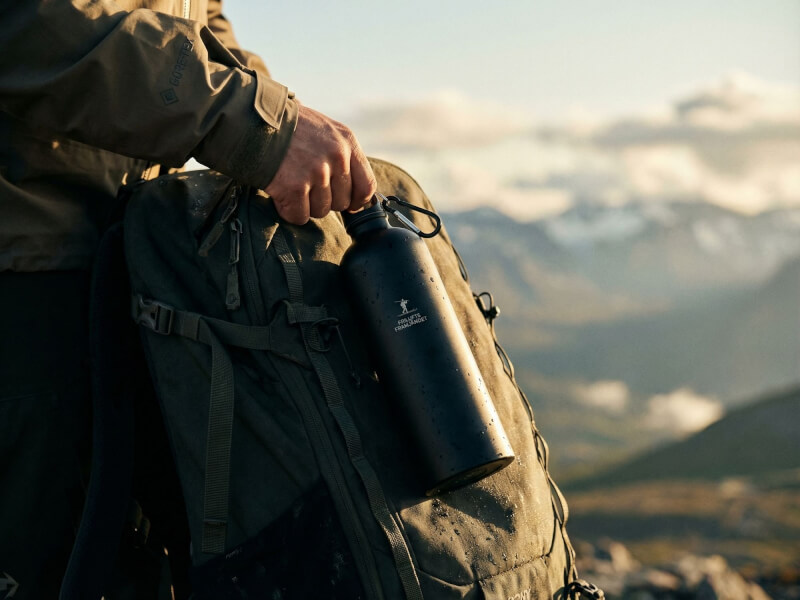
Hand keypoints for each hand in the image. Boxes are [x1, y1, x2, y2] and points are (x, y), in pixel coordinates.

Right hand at [265, 103, 375, 224]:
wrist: (253, 120)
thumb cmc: (289, 127)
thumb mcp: (325, 130)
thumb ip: (343, 156)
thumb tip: (359, 196)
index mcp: (347, 142)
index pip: (366, 185)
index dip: (357, 201)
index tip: (349, 205)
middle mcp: (336, 157)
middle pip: (341, 202)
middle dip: (324, 200)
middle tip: (306, 186)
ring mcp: (316, 172)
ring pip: (321, 211)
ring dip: (305, 205)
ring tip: (292, 185)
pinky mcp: (294, 187)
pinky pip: (299, 216)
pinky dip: (289, 211)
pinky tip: (281, 194)